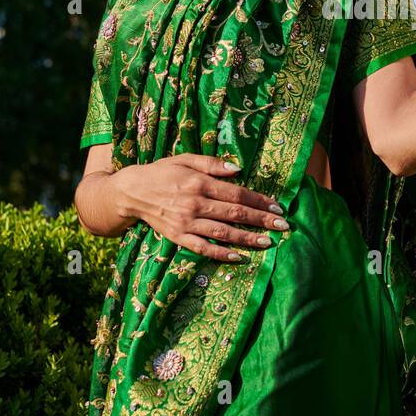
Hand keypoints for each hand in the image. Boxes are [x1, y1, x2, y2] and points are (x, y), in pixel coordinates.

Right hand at [114, 152, 289, 261]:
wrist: (131, 191)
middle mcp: (195, 204)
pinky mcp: (178, 237)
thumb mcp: (185, 159)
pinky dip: (221, 254)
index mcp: (199, 183)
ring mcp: (186, 223)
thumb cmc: (161, 172)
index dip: (259, 201)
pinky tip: (238, 257)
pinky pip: (202, 248)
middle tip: (283, 226)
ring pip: (223, 233)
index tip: (278, 207)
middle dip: (262, 220)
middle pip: (235, 214)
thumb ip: (212, 163)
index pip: (237, 194)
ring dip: (248, 238)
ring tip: (268, 242)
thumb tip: (238, 169)